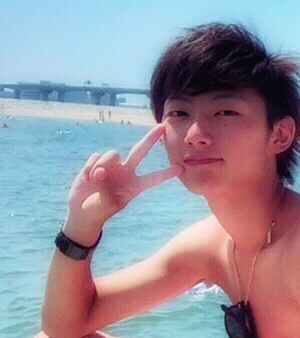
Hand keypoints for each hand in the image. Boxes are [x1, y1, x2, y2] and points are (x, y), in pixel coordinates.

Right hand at [64, 124, 182, 239]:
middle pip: (140, 151)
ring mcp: (111, 166)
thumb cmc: (98, 210)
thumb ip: (105, 190)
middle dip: (151, 138)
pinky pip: (96, 157)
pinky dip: (90, 167)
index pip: (153, 178)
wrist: (82, 210)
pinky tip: (88, 178)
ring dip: (104, 164)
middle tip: (162, 127)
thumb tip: (101, 172)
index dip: (166, 173)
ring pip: (113, 153)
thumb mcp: (105, 206)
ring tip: (96, 179)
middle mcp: (126, 172)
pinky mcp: (96, 162)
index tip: (181, 168)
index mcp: (135, 185)